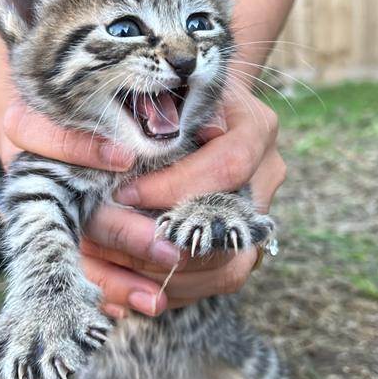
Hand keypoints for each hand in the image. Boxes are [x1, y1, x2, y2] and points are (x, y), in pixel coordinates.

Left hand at [0, 88, 283, 317]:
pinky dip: (169, 289)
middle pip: (231, 232)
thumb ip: (156, 111)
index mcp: (255, 129)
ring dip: (166, 276)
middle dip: (165, 243)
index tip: (123, 193)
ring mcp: (259, 216)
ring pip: (226, 270)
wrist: (190, 104)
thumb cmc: (167, 94)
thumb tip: (131, 151)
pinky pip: (214, 283)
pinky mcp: (243, 246)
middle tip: (111, 242)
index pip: (226, 168)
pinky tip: (126, 282)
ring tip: (111, 265)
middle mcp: (266, 175)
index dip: (173, 187)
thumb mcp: (158, 89)